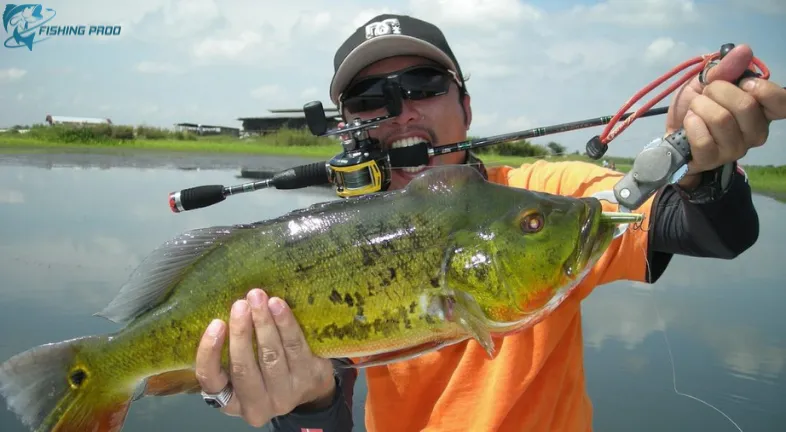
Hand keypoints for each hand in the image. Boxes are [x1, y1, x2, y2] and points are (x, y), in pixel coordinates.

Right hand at [195, 288, 336, 427]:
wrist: (311, 388)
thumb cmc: (265, 373)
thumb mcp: (243, 372)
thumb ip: (230, 352)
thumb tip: (227, 311)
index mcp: (231, 402)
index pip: (211, 380)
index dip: (210, 352)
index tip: (216, 323)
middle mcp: (256, 405)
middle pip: (243, 368)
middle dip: (241, 332)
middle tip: (240, 304)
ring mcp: (284, 395)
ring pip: (271, 356)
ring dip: (264, 324)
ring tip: (259, 299)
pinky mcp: (308, 379)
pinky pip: (295, 347)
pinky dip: (286, 324)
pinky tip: (278, 306)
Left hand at [664, 44, 785, 187]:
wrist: (672, 132)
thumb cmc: (696, 106)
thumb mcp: (707, 82)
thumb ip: (725, 69)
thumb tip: (744, 50)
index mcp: (761, 111)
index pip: (782, 103)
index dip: (761, 89)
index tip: (741, 82)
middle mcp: (755, 132)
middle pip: (745, 105)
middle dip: (716, 91)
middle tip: (705, 95)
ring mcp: (735, 149)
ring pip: (721, 119)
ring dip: (700, 107)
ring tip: (695, 110)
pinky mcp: (713, 160)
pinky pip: (703, 138)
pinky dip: (691, 124)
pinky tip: (688, 124)